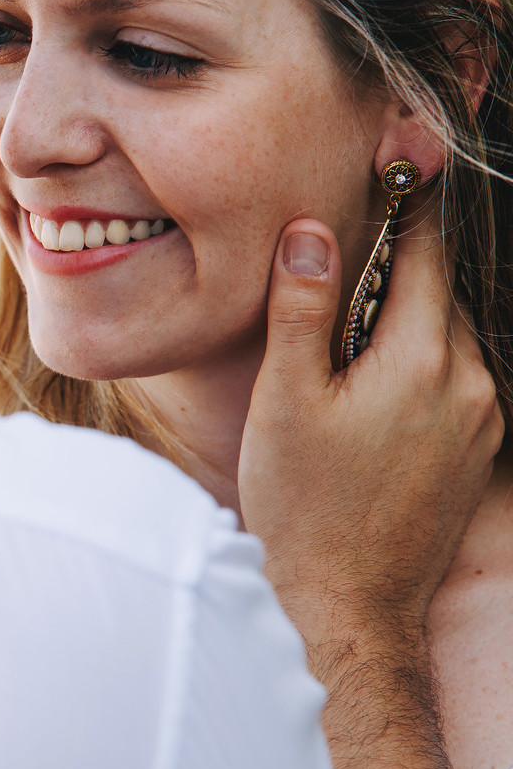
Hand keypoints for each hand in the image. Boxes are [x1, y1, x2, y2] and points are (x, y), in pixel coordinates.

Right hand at [239, 218, 502, 768]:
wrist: (350, 605)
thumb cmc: (306, 506)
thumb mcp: (286, 401)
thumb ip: (303, 310)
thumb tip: (311, 233)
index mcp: (419, 359)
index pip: (421, 253)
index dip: (405, 204)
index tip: (395, 162)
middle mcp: (469, 383)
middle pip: (431, 295)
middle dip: (389, 273)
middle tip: (333, 268)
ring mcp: (481, 421)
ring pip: (441, 339)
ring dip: (397, 324)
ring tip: (339, 349)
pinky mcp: (477, 452)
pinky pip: (450, 381)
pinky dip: (412, 366)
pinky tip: (364, 395)